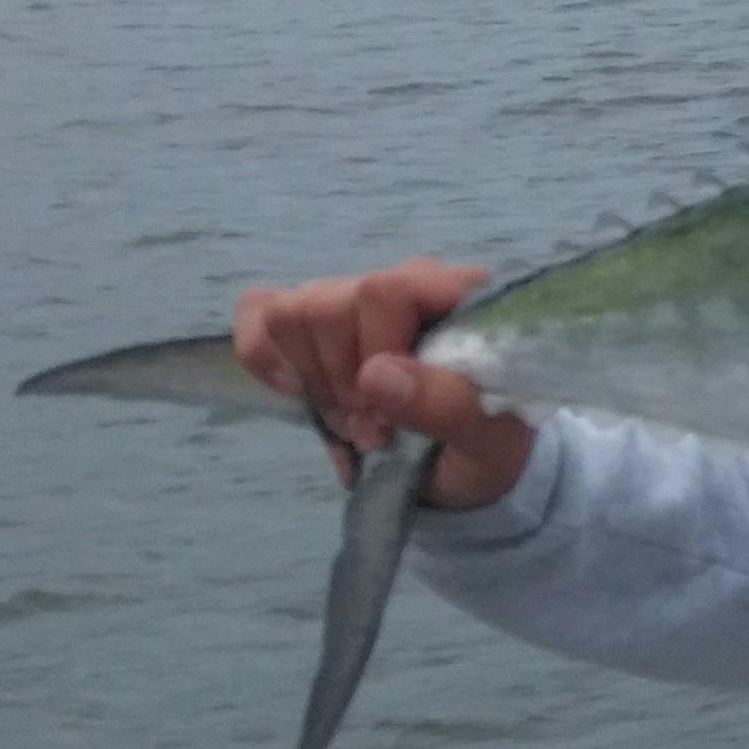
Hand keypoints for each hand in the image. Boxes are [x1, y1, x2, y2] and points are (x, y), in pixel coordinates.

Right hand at [231, 257, 536, 510]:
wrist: (465, 465)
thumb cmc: (486, 443)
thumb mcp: (489, 440)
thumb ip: (447, 404)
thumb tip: (377, 374)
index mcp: (455, 295)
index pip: (384, 290)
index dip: (372, 354)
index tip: (387, 416)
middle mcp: (401, 283)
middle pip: (325, 306)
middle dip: (340, 385)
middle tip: (374, 432)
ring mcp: (352, 298)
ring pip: (288, 313)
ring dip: (313, 382)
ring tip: (352, 423)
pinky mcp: (312, 324)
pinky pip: (259, 311)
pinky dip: (264, 356)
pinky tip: (297, 390)